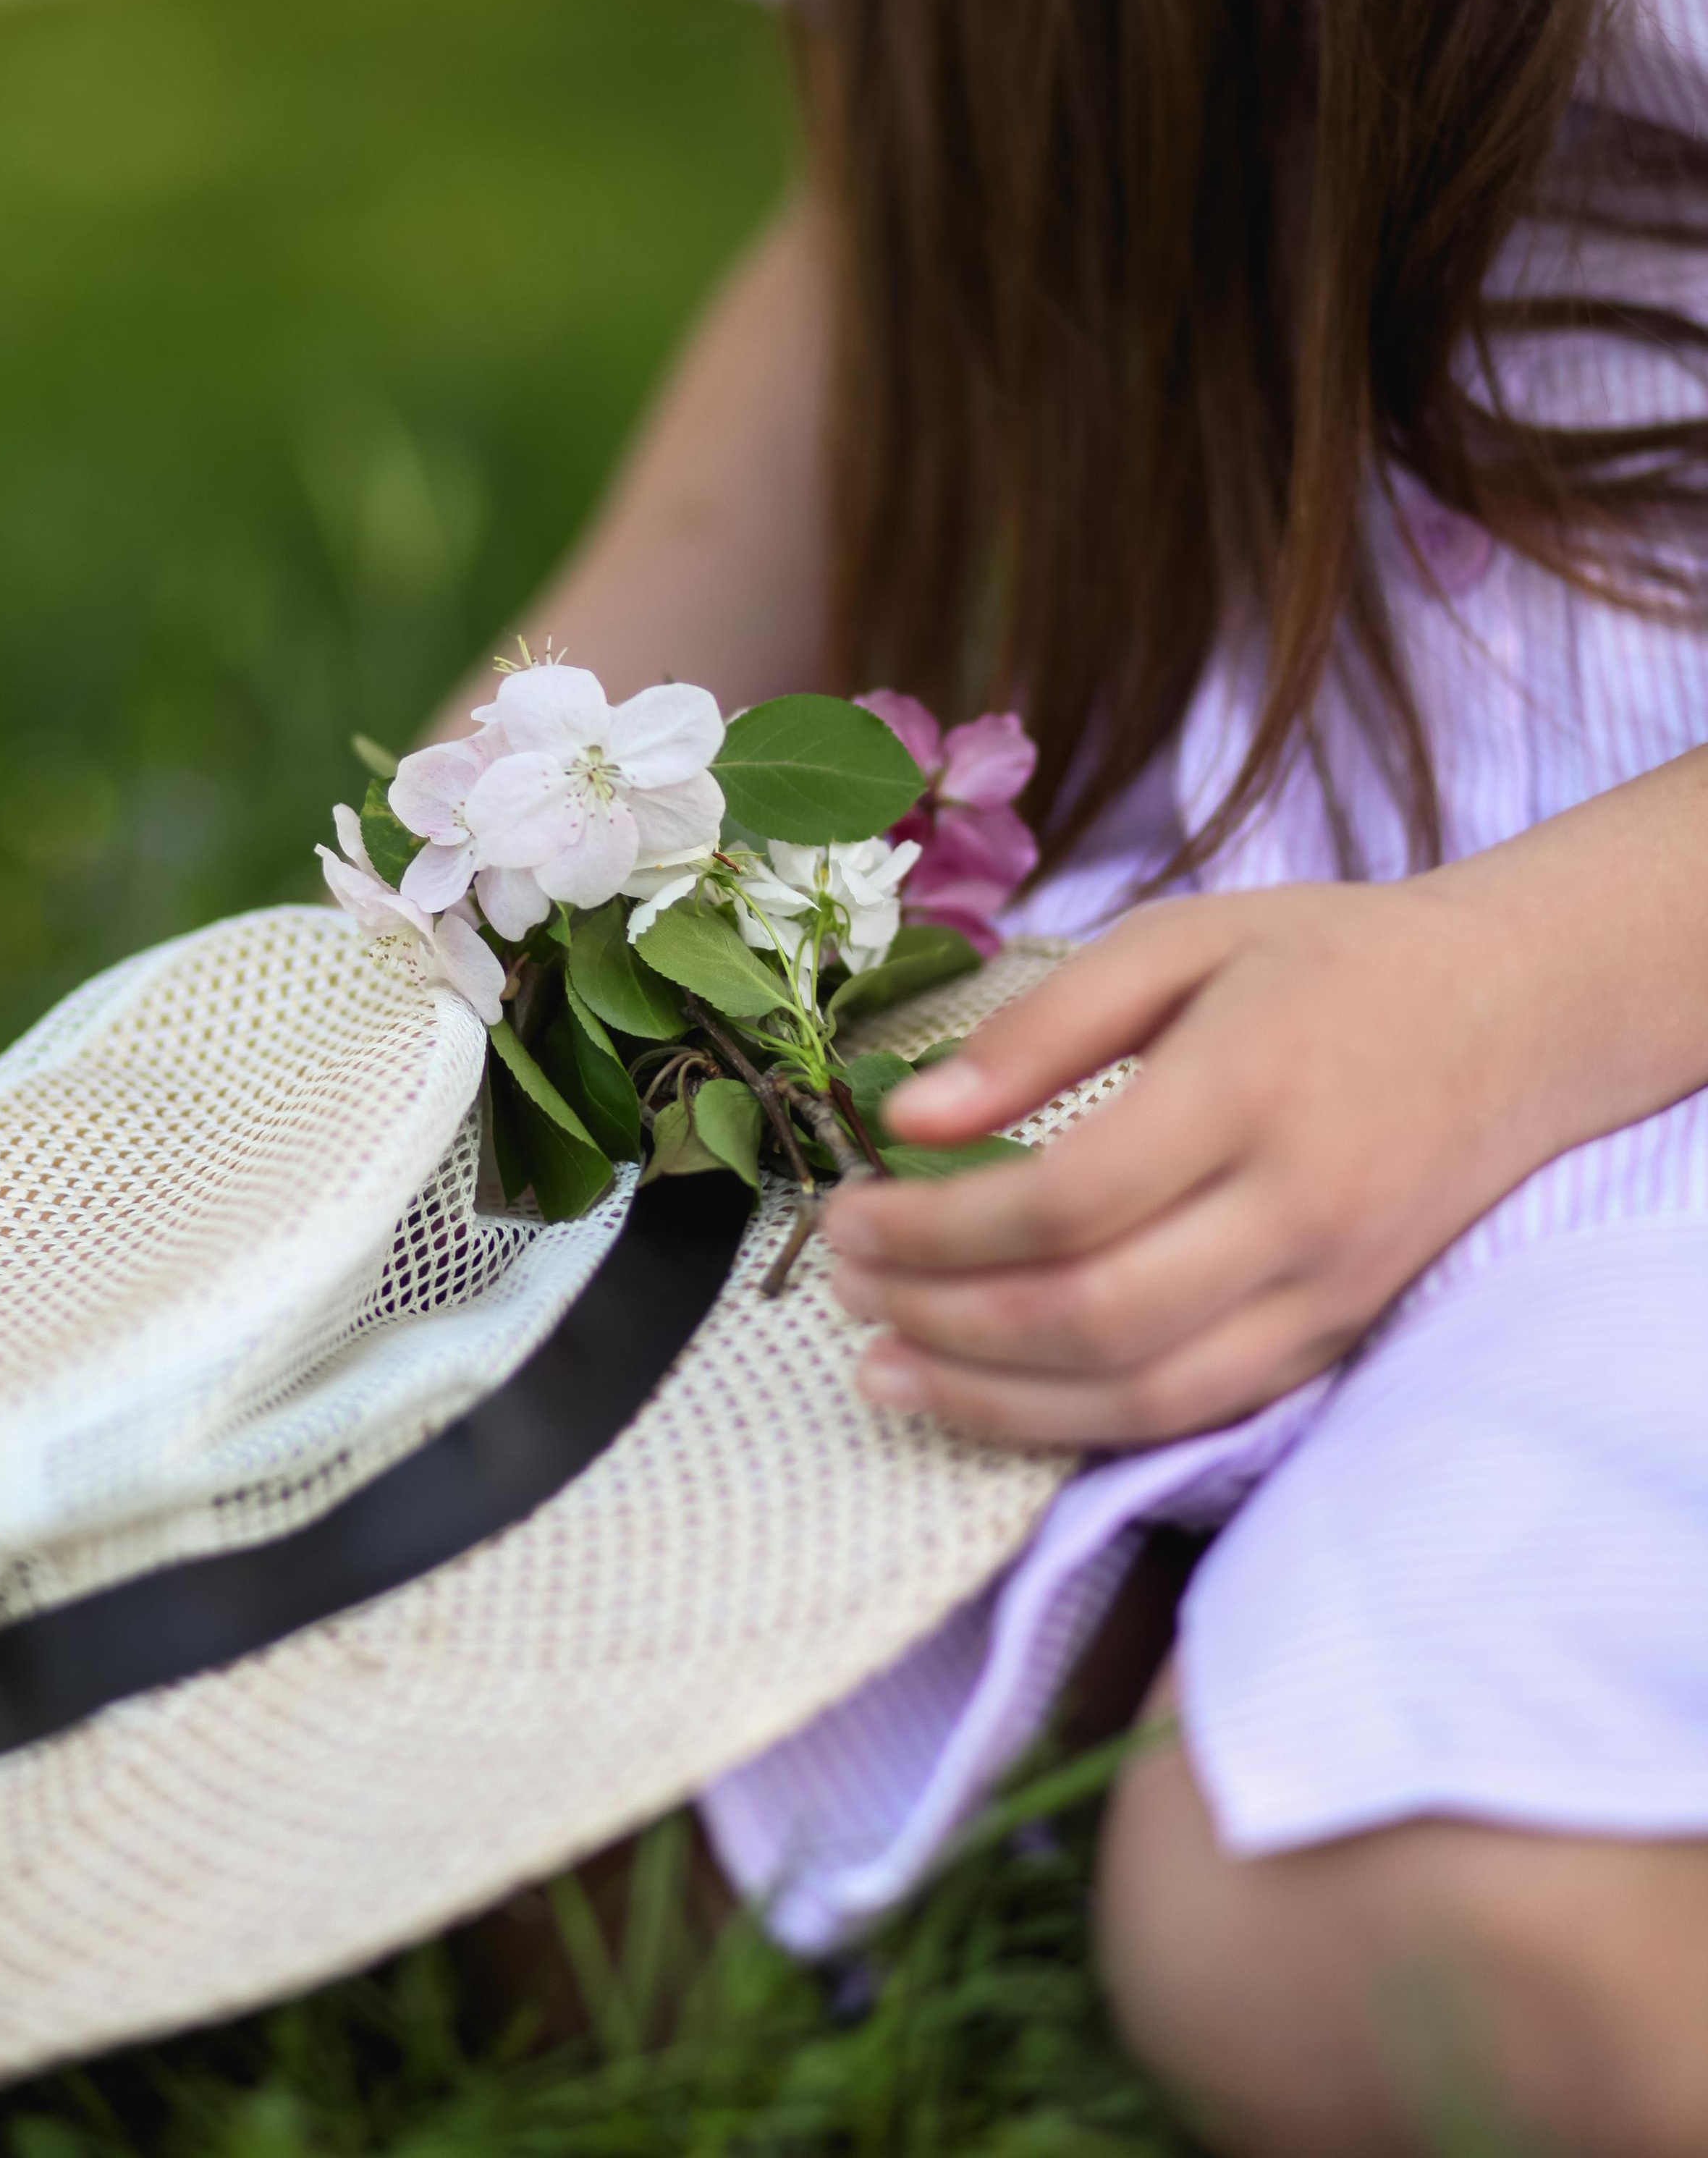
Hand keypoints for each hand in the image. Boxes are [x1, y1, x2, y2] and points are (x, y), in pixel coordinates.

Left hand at [823, 873, 1570, 1448]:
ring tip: (881, 1368)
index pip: (1066, 1201)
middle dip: (941, 1317)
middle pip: (1090, 1315)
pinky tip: (989, 1395)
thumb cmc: (1329, 960)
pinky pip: (1192, 1415)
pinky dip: (1076, 1424)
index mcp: (1250, 1087)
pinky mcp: (1334, 1341)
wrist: (1517, 1017)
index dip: (934, 1227)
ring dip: (989, 1400)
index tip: (848, 1207)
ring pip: (1138, 1396)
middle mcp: (1298, 1210)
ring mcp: (1326, 1294)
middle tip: (845, 1284)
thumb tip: (908, 1118)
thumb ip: (1041, 1025)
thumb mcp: (1180, 938)